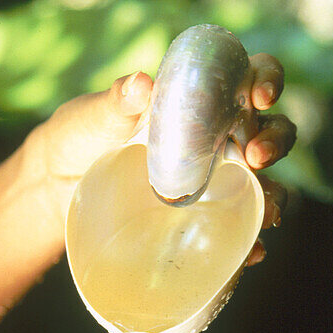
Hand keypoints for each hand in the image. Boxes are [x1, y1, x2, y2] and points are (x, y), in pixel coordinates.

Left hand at [24, 52, 295, 230]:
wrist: (56, 188)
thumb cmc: (80, 137)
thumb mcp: (94, 116)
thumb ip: (116, 100)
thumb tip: (139, 84)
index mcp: (202, 100)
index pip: (251, 78)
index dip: (267, 80)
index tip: (258, 96)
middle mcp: (219, 139)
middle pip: (272, 133)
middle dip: (276, 141)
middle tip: (256, 157)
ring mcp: (216, 182)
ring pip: (267, 185)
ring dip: (275, 198)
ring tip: (267, 213)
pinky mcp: (204, 221)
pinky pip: (239, 232)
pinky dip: (250, 244)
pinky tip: (251, 253)